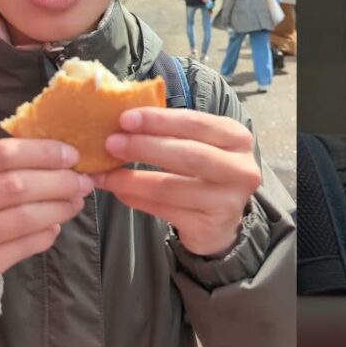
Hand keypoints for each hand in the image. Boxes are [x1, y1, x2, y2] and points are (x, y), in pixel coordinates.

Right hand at [0, 138, 93, 316]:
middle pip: (15, 185)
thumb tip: (60, 159)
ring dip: (58, 209)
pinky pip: (19, 248)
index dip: (42, 152)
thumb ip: (0, 168)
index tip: (71, 155)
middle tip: (81, 183)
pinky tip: (54, 228)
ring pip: (21, 218)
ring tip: (75, 204)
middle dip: (58, 182)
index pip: (0, 153)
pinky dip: (44, 236)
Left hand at [93, 108, 261, 255]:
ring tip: (106, 174)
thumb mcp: (199, 145)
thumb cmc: (203, 172)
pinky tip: (120, 192)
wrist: (221, 222)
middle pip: (188, 154)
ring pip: (172, 187)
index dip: (159, 120)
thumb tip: (123, 123)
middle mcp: (240, 169)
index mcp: (236, 138)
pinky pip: (165, 210)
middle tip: (111, 143)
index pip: (196, 123)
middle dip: (145, 147)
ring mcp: (227, 201)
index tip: (125, 119)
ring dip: (133, 179)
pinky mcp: (210, 227)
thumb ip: (171, 132)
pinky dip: (138, 200)